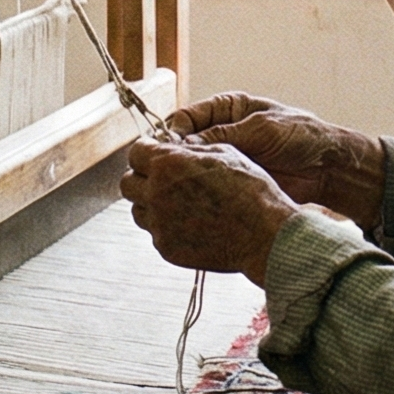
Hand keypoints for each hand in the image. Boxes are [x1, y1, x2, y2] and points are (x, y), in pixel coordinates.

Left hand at [120, 137, 298, 276]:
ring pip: (138, 210)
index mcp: (168, 164)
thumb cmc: (251, 190)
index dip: (147, 152)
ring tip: (177, 203)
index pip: (136, 152)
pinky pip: (155, 232)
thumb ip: (190, 148)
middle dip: (142, 178)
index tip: (156, 155)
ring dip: (150, 203)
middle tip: (162, 179)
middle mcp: (156, 193)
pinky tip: (190, 223)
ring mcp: (159, 224)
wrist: (264, 235)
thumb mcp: (223, 153)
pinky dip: (166, 226)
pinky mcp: (166, 248)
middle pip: (128, 183)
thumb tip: (172, 146)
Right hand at [168, 92, 386, 227]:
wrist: (328, 166)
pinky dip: (198, 191)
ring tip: (175, 186)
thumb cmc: (300, 135)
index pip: (186, 118)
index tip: (166, 147)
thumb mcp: (260, 129)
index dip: (173, 132)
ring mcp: (225, 158)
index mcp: (226, 110)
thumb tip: (183, 146)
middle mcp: (221, 132)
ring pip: (192, 167)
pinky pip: (207, 185)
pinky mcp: (232, 181)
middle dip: (173, 156)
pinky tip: (191, 198)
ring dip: (183, 175)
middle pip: (183, 143)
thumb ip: (223, 135)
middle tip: (165, 170)